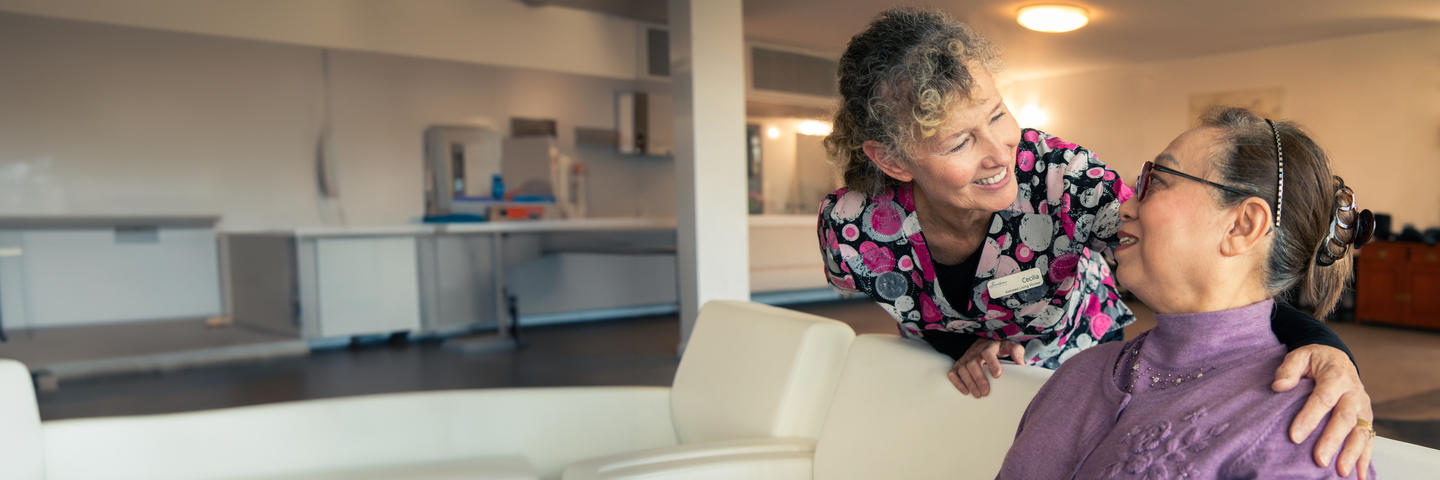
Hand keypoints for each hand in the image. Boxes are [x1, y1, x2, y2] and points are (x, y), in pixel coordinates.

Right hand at [947, 338, 1024, 397]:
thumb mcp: (1009, 346)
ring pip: (963, 369)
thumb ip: (1016, 352)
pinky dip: (957, 383)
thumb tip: (1020, 364)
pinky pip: (953, 373)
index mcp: (988, 346)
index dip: (992, 363)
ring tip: (978, 395)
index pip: (987, 352)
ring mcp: (965, 358)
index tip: (997, 375)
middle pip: (973, 363)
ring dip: (969, 383)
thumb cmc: (999, 348)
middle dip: (979, 378)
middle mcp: (974, 352)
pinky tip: (965, 392)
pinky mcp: (958, 365)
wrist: (984, 343)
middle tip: (986, 392)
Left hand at [1273, 345, 1373, 479]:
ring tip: (1340, 471)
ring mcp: (1363, 407)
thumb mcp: (1300, 356)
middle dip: (1332, 440)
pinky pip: (1369, 439)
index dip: (1309, 417)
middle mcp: (1354, 393)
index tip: (1294, 436)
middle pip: (1345, 418)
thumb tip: (1279, 385)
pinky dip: (1365, 458)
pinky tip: (1359, 476)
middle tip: (1319, 459)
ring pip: (1360, 431)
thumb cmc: (1314, 360)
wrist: (1337, 359)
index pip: (1323, 398)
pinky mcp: (1366, 419)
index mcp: (1336, 376)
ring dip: (1352, 453)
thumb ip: (1289, 369)